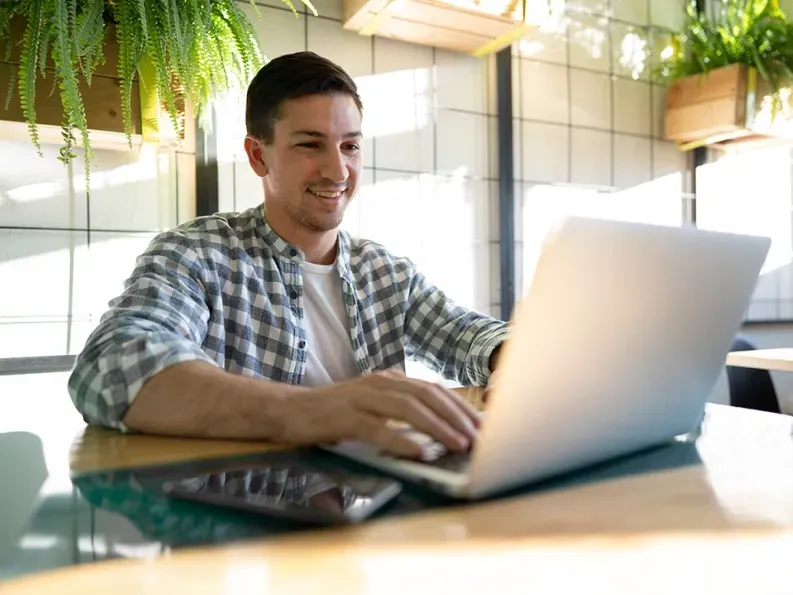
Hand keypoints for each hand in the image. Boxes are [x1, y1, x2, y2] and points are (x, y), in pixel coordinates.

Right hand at [274, 370, 480, 457]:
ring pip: (407, 408)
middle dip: (455, 416)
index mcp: (389, 379)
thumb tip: (440, 429)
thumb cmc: (335, 413)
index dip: (459, 406)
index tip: (480, 425)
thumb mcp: (373, 405)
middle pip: (426, 395)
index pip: (433, 389)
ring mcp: (361, 398)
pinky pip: (377, 428)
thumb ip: (401, 410)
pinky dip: (400, 439)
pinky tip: (418, 451)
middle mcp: (379, 383)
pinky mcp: (344, 417)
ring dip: (436, 426)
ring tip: (457, 444)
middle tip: (477, 437)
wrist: (290, 409)